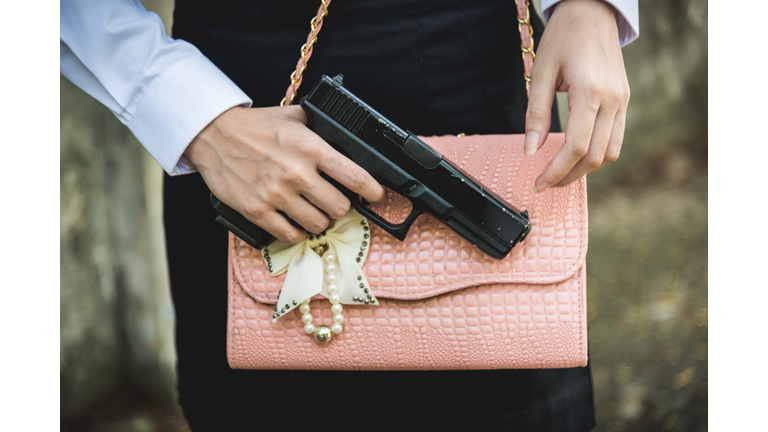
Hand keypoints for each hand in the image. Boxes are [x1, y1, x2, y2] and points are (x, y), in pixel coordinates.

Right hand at [186, 105, 385, 242]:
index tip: (376, 196)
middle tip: (333, 200)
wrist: (213, 135)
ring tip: (313, 210)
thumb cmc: (255, 127)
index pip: (355, 176)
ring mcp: (276, 194)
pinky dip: (297, 230)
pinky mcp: (257, 211)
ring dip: (319, 219)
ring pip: (318, 224)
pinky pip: (291, 234)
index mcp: (310, 147)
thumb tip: (349, 140)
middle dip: (340, 205)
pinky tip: (294, 220)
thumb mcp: (294, 117)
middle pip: (340, 207)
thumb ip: (321, 130)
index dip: (373, 191)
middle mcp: (296, 173)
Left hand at [523, 0, 629, 191]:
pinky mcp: (625, 100)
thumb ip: (536, 113)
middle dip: (568, 176)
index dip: (556, 170)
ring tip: (560, 174)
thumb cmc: (564, 37)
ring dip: (585, 170)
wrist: (592, 11)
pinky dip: (598, 154)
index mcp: (590, 92)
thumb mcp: (541, 72)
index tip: (539, 182)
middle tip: (545, 183)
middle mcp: (613, 99)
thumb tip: (530, 150)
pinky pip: (616, 139)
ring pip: (610, 152)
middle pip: (595, 156)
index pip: (576, 146)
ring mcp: (623, 101)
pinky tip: (577, 157)